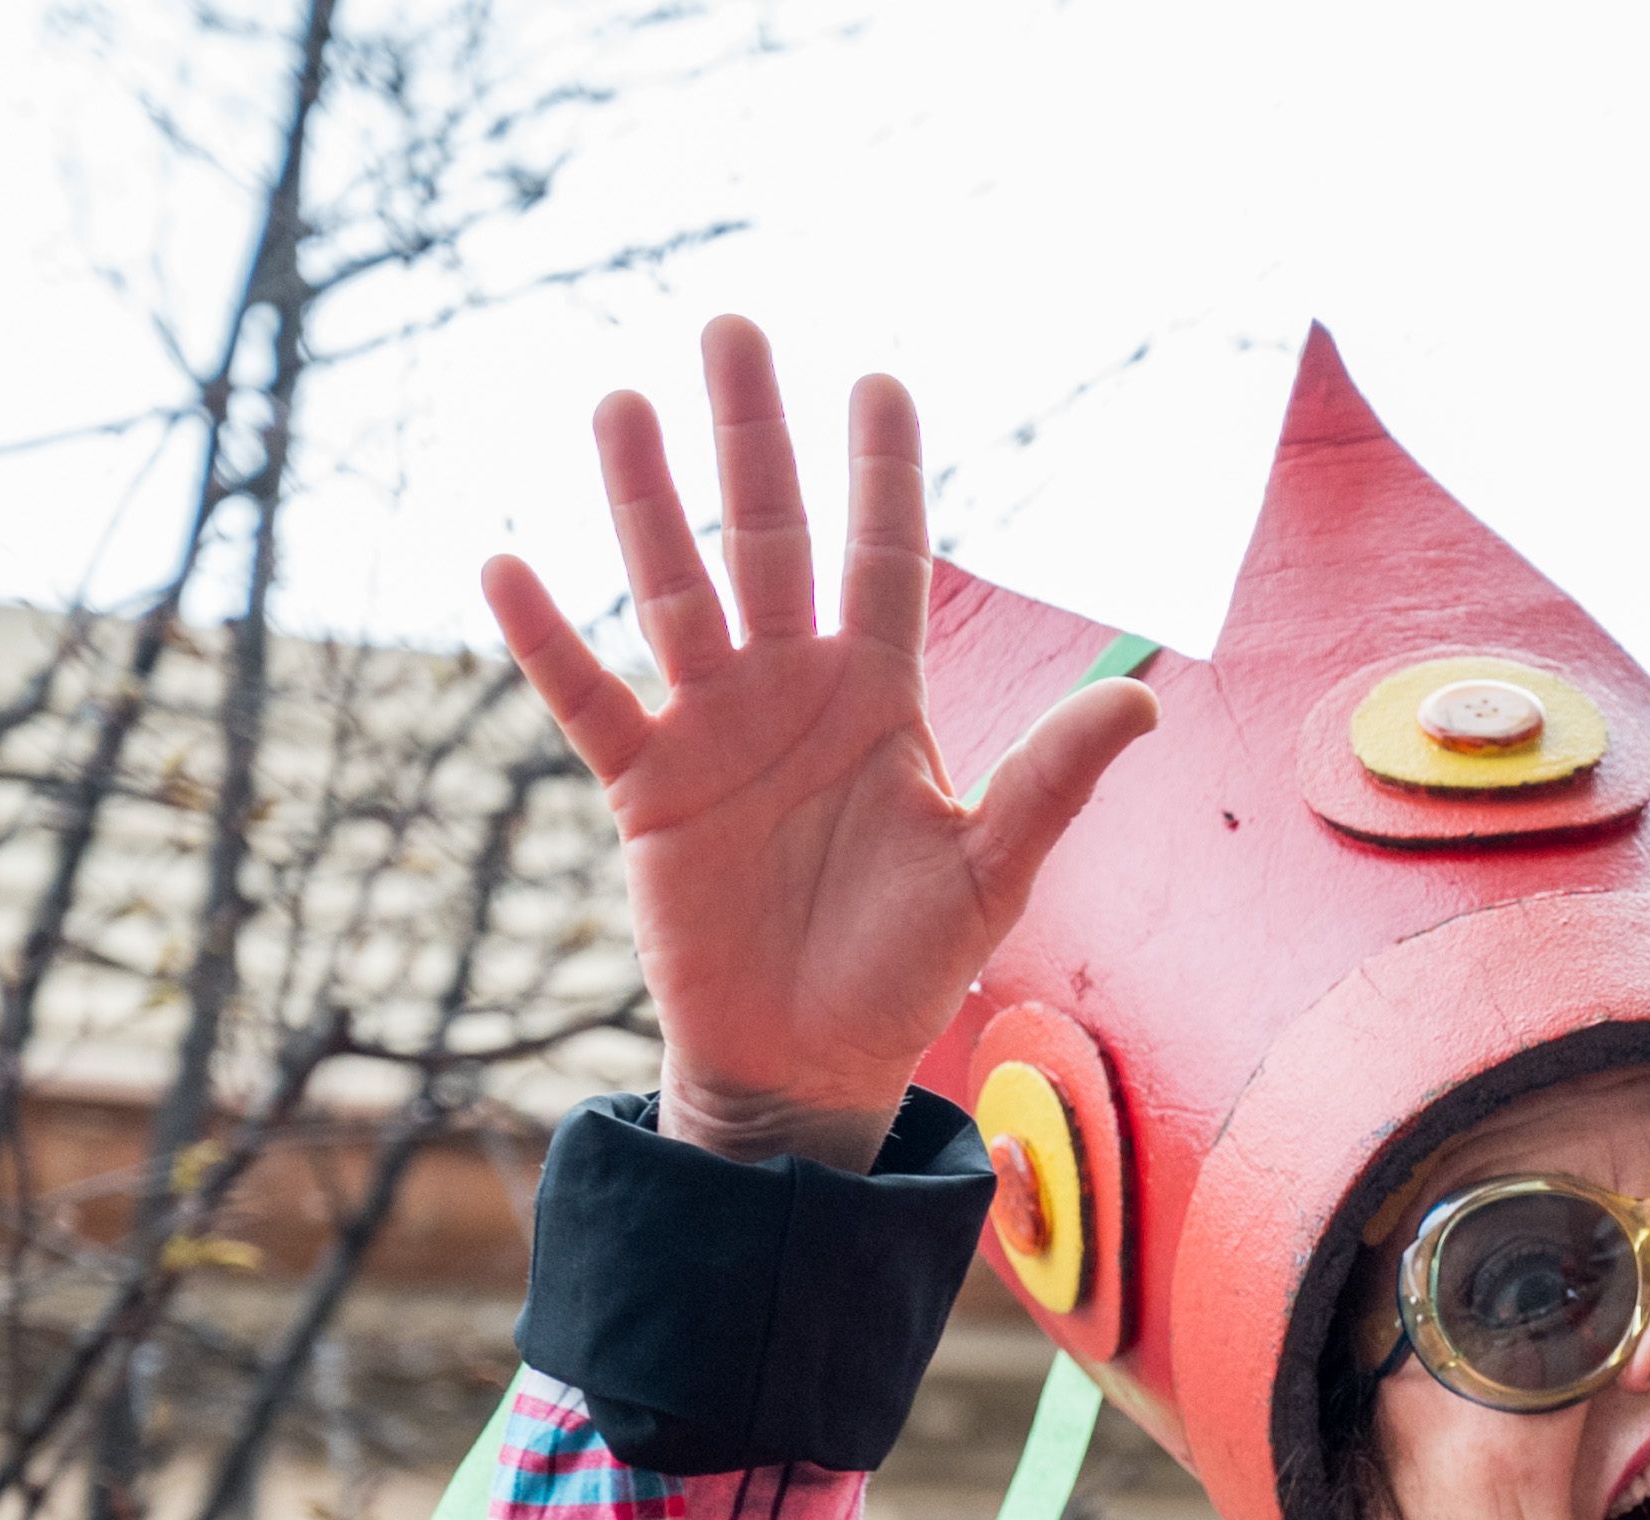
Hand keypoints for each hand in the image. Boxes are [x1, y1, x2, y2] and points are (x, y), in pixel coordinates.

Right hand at [481, 320, 1158, 1167]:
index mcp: (879, 697)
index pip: (885, 558)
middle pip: (771, 539)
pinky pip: (588, 701)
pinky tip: (507, 565)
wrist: (809, 1062)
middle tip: (734, 326)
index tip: (879, 379)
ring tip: (622, 403)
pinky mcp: (644, 788)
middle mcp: (791, 691)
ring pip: (675, 591)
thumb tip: (1141, 699)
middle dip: (754, 438)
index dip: (882, 474)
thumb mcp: (992, 874)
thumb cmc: (903, 969)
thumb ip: (1052, 782)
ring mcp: (712, 730)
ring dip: (647, 502)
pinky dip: (549, 641)